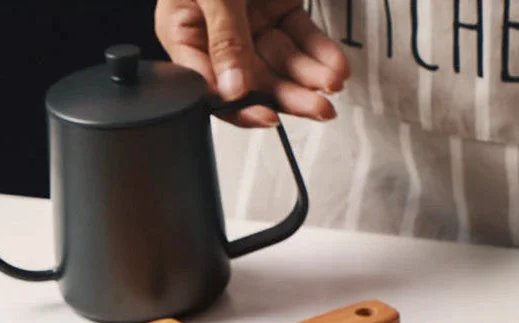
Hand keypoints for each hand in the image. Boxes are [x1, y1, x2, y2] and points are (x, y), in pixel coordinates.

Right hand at [154, 0, 348, 126]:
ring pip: (281, 63)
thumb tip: (233, 88)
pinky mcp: (277, 8)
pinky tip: (335, 67)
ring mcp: (248, 23)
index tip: (267, 116)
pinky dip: (319, 54)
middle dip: (289, 95)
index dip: (238, 106)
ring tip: (333, 86)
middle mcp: (215, 33)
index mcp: (183, 31)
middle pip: (253, 80)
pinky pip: (300, 39)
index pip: (207, 85)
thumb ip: (224, 38)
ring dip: (310, 78)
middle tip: (317, 108)